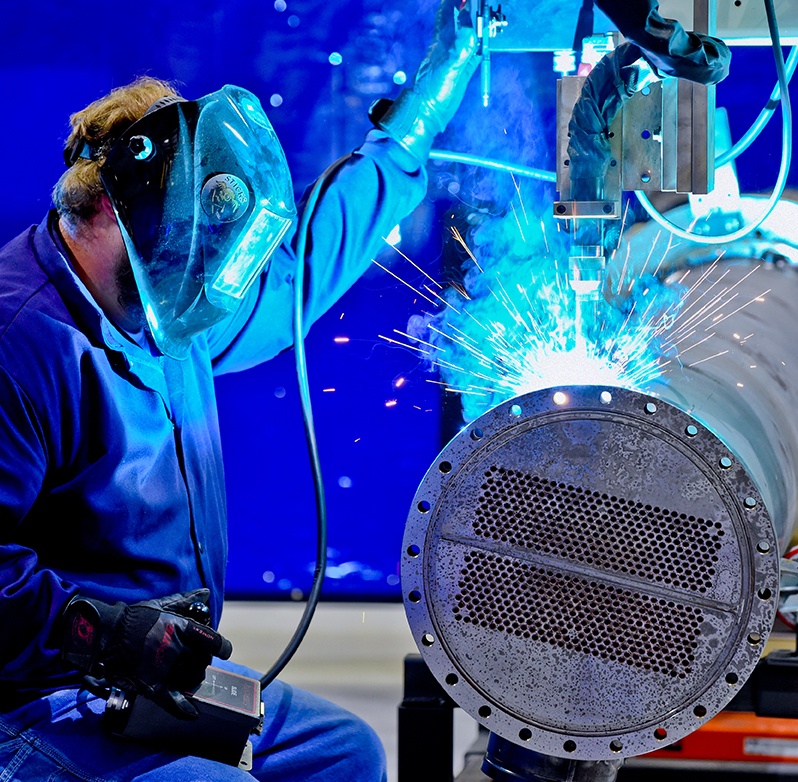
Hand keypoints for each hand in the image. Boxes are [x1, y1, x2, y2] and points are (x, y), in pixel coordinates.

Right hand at [62, 589, 232, 718]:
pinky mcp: (151, 684)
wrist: (105, 635)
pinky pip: (172, 700)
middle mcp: (177, 648)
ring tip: (188, 675)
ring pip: (192, 679)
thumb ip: (185, 600)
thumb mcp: (162, 605)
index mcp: (181, 628)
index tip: (224, 650)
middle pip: (203, 662)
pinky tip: (192, 713)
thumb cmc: (135, 618)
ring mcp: (164, 668)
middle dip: (202, 662)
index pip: (212, 640)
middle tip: (196, 660)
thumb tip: (205, 593)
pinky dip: (183, 709)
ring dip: (194, 678)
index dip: (222, 646)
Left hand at [373, 0, 479, 161]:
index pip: (447, 14)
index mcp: (440, 43)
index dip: (454, 1)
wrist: (428, 115)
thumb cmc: (431, 93)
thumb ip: (458, 53)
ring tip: (491, 17)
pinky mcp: (463, 72)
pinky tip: (488, 39)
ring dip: (479, 27)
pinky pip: (475, 54)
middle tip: (483, 5)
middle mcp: (448, 48)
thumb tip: (470, 32)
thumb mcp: (446, 72)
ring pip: (470, 37)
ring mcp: (456, 59)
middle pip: (461, 23)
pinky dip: (482, 46)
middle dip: (471, 11)